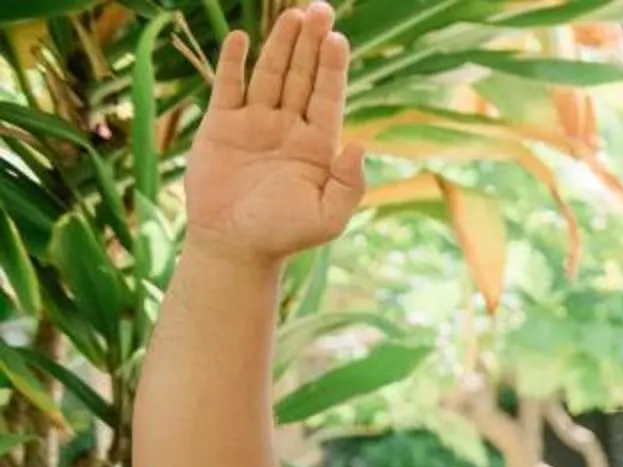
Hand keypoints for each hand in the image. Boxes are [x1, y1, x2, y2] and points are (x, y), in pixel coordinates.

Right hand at [183, 3, 367, 265]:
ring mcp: (255, 123)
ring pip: (270, 74)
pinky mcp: (222, 125)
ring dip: (281, 45)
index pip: (328, 97)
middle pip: (302, 76)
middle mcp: (288, 127)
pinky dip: (232, 63)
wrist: (235, 246)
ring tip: (293, 15)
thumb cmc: (284, 235)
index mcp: (317, 145)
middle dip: (311, 44)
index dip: (333, 67)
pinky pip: (228, 87)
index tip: (338, 38)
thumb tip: (360, 144)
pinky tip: (240, 38)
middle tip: (320, 9)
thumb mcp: (328, 217)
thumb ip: (349, 183)